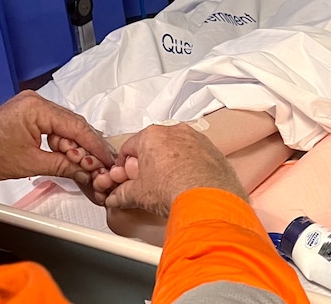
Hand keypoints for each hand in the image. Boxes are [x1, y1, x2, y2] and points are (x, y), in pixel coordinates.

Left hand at [0, 90, 113, 184]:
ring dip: (75, 144)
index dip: (94, 145)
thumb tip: (86, 169)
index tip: (107, 158)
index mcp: (37, 108)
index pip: (76, 126)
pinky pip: (54, 124)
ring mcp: (32, 105)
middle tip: (99, 164)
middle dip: (87, 145)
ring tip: (84, 163)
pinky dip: (63, 139)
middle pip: (73, 123)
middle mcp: (36, 101)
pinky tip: (68, 154)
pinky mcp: (28, 112)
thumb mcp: (31, 164)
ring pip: (65, 124)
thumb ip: (63, 164)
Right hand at [103, 123, 247, 218]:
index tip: (126, 176)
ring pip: (176, 148)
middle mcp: (175, 131)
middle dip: (148, 163)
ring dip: (170, 162)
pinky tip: (187, 182)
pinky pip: (196, 154)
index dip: (124, 165)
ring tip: (169, 184)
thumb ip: (123, 193)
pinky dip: (190, 165)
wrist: (206, 199)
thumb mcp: (139, 194)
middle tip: (147, 182)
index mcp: (152, 135)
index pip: (129, 147)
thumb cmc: (174, 189)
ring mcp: (196, 139)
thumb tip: (117, 196)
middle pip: (154, 146)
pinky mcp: (212, 149)